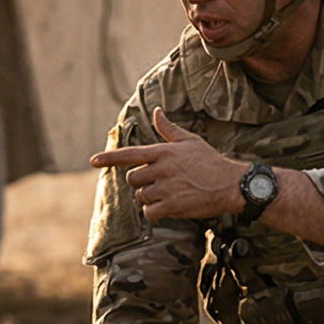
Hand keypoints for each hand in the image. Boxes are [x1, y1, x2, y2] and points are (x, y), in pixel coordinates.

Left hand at [87, 108, 247, 222]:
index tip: (93, 161)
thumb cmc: (210, 162)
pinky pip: (150, 212)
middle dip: (142, 183)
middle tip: (161, 182)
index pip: (130, 154)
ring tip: (171, 193)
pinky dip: (156, 212)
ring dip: (151, 198)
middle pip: (133, 179)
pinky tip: (170, 207)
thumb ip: (169, 129)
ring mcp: (166, 188)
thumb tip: (156, 111)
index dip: (109, 158)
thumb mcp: (190, 141)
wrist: (231, 184)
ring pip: (141, 196)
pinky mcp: (172, 205)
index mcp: (163, 151)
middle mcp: (162, 168)